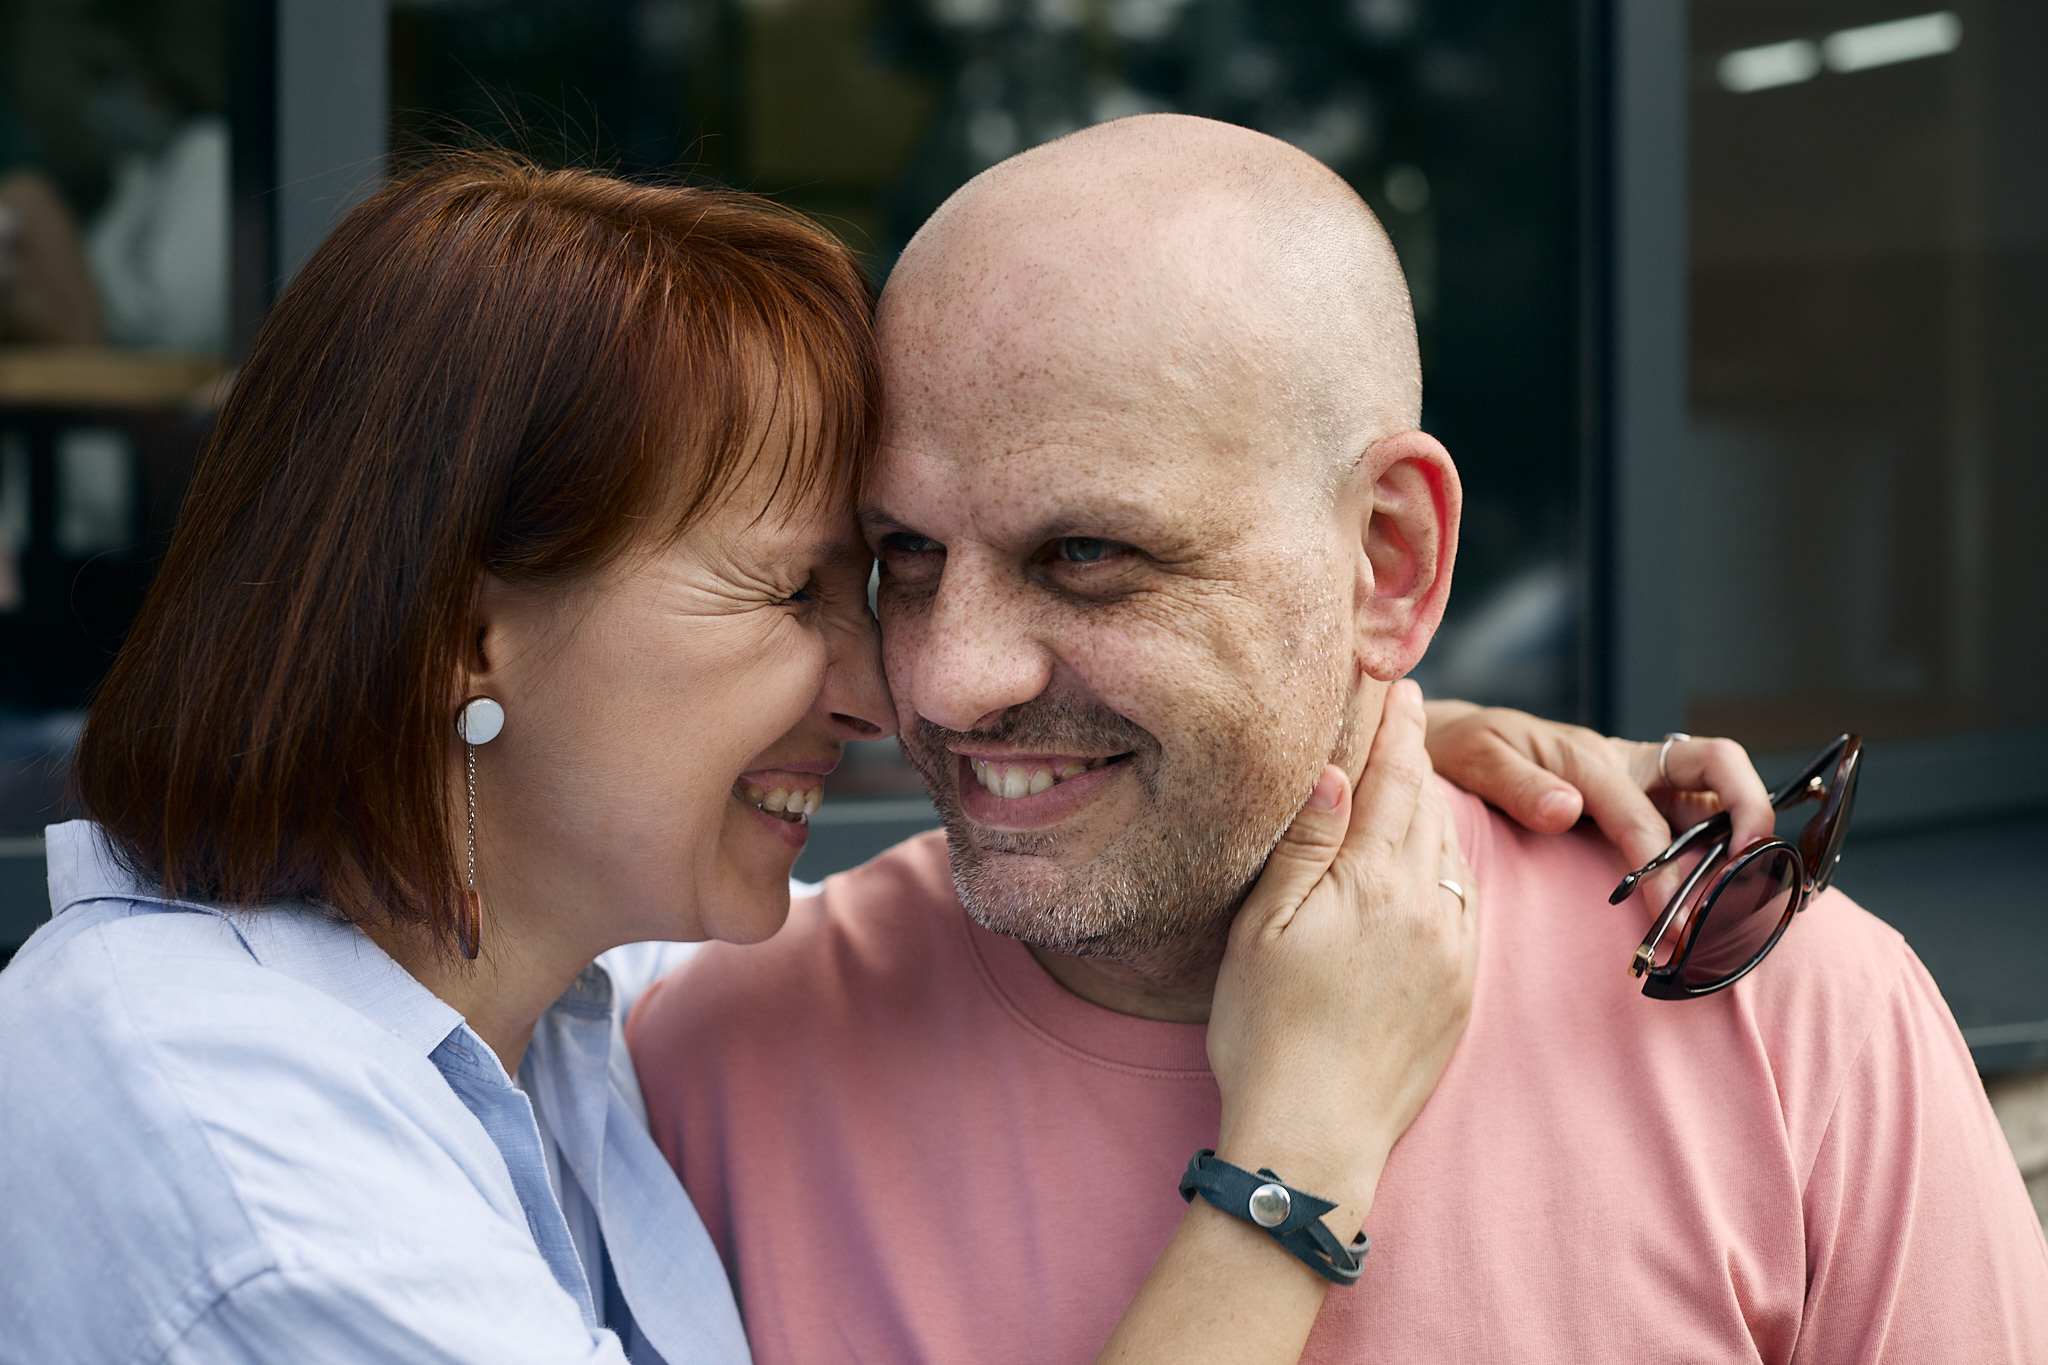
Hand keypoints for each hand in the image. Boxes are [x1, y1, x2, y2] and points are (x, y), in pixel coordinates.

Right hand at [1206, 680, 1476, 1236]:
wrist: (1314, 1133)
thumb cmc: (1266, 1030)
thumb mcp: (1264, 928)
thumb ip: (1305, 846)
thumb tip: (1337, 773)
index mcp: (1374, 882)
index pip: (1393, 781)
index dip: (1397, 729)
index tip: (1402, 684)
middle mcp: (1427, 907)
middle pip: (1429, 808)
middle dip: (1419, 758)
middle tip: (1411, 713)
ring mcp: (1452, 951)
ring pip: (1451, 854)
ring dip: (1436, 810)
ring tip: (1419, 778)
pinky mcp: (1462, 991)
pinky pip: (1465, 904)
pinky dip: (1449, 866)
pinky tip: (1433, 863)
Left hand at [1421, 701, 1773, 908]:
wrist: (1449, 743)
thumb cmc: (1462, 750)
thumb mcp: (1476, 760)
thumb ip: (1518, 786)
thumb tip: (1566, 809)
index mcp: (1590, 757)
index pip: (1643, 818)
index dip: (1666, 872)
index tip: (1676, 923)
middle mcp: (1628, 764)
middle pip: (1717, 771)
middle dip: (1749, 822)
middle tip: (1753, 889)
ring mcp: (1639, 780)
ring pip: (1715, 797)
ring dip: (1744, 838)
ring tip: (1754, 901)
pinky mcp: (1638, 799)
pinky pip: (1695, 816)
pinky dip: (1722, 846)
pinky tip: (1726, 893)